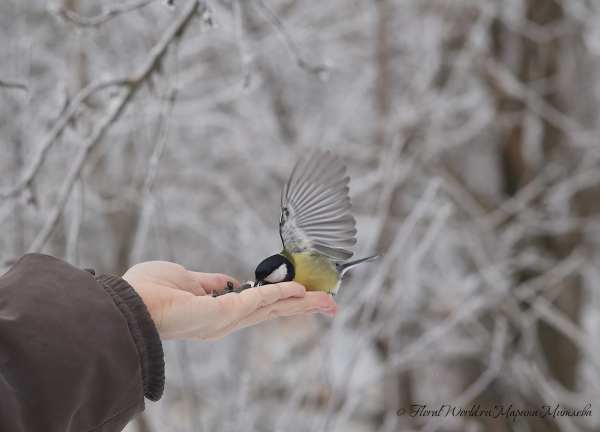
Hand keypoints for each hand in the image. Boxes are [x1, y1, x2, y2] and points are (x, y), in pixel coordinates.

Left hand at [122, 261, 337, 339]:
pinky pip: (259, 299)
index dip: (280, 298)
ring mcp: (226, 320)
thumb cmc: (148, 290)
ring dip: (302, 303)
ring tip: (328, 301)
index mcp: (217, 312)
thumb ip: (211, 282)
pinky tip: (302, 290)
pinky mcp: (224, 314)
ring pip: (272, 308)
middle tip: (330, 304)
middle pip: (272, 310)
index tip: (300, 290)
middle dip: (302, 306)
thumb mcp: (186, 279)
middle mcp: (225, 321)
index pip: (257, 305)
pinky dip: (281, 293)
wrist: (128, 304)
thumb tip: (230, 281)